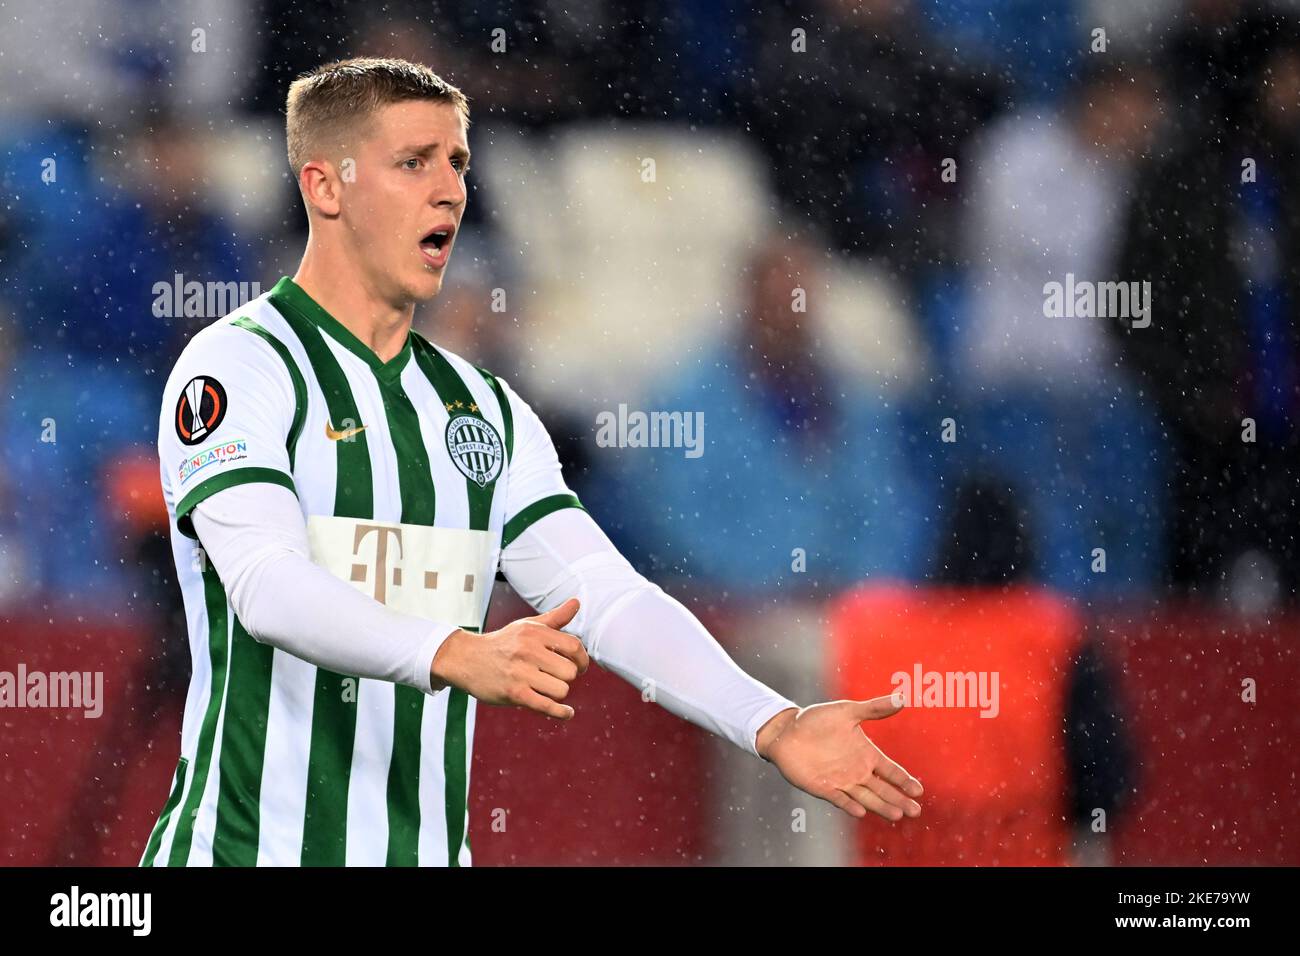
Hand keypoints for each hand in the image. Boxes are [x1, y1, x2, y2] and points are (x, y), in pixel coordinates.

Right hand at [430, 597, 589, 719]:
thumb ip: (555, 617)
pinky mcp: (514, 693)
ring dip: (558, 692)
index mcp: (534, 633)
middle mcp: (528, 650)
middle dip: (567, 677)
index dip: (582, 659)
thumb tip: (577, 602)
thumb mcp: (527, 626)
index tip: (579, 666)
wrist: (466, 659)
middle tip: (557, 677)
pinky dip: (561, 712)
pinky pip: (547, 706)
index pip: (574, 646)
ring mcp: (521, 673)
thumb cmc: (503, 642)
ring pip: (561, 690)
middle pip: (570, 671)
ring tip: (548, 688)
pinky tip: (567, 712)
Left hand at [757, 695, 922, 821]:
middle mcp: (857, 771)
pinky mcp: (823, 788)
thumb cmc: (817, 720)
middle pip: (883, 789)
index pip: (890, 771)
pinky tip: (861, 812)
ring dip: (881, 806)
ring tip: (897, 814)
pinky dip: (849, 806)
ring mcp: (841, 781)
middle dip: (899, 799)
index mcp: (866, 754)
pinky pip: (839, 799)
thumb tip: (901, 697)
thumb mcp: (847, 711)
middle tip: (915, 810)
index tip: (919, 790)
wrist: (786, 731)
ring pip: (866, 798)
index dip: (904, 780)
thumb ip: (874, 708)